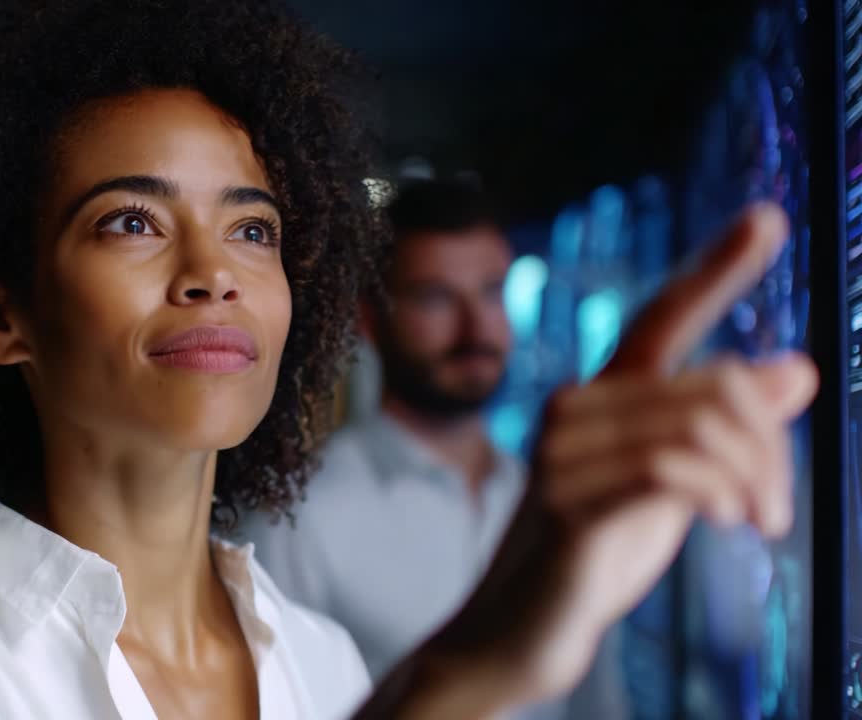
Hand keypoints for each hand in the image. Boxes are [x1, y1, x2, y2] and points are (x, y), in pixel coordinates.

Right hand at [356, 203, 818, 718]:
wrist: (518, 635)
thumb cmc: (591, 559)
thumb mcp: (673, 492)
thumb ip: (725, 432)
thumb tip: (798, 365)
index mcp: (600, 399)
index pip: (664, 317)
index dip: (717, 268)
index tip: (768, 216)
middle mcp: (575, 408)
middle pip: (715, 385)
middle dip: (771, 448)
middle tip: (776, 511)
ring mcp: (562, 452)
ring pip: (703, 424)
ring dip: (756, 478)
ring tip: (760, 523)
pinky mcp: (565, 502)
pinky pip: (670, 467)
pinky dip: (722, 493)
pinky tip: (729, 523)